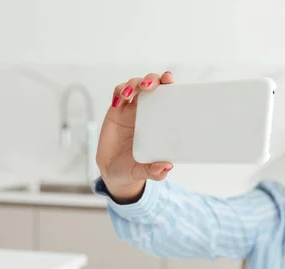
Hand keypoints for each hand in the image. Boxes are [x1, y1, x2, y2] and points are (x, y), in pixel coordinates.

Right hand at [96, 71, 174, 200]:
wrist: (114, 173)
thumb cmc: (134, 170)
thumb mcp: (144, 172)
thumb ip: (154, 171)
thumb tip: (167, 167)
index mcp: (160, 122)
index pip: (168, 97)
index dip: (169, 84)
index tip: (170, 80)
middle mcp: (148, 112)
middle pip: (152, 85)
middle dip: (151, 79)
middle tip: (148, 86)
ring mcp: (132, 110)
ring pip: (135, 85)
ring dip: (133, 84)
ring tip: (128, 94)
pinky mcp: (116, 111)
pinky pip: (118, 93)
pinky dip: (119, 91)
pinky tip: (118, 101)